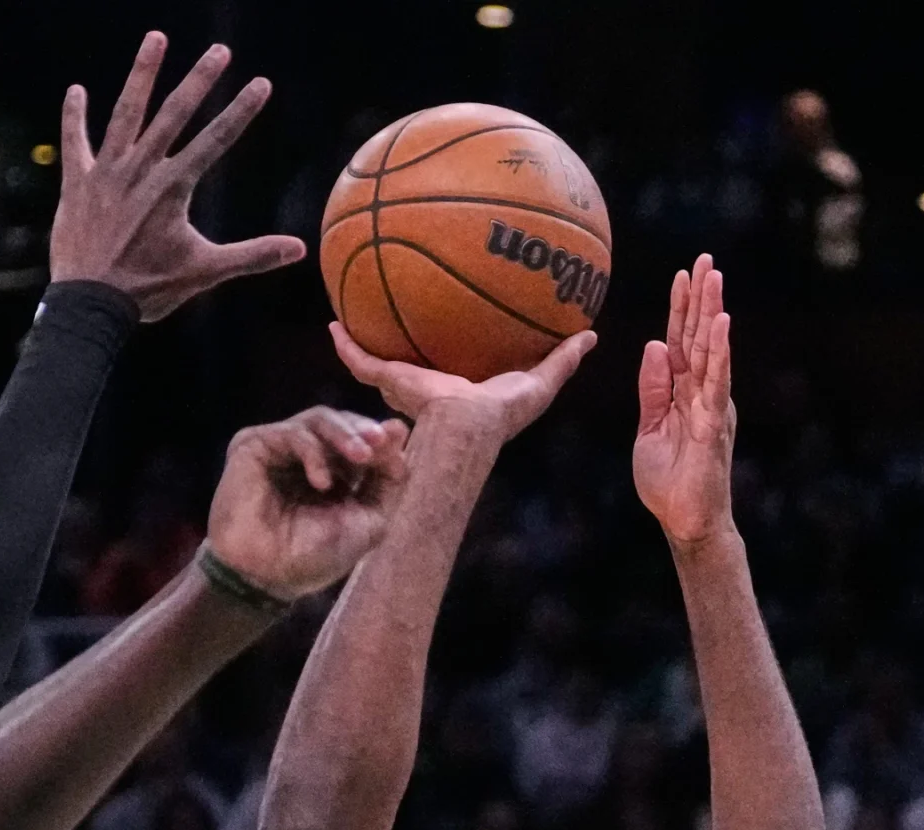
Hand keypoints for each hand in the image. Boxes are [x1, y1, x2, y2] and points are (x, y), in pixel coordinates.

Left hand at [50, 33, 302, 320]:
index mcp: (172, 188)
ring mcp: (106, 172)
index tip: (260, 82)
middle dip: (200, 80)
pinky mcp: (77, 182)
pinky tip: (75, 90)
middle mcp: (140, 170)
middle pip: (174, 114)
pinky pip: (74, 141)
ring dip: (142, 74)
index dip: (241, 110)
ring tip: (157, 38)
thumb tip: (299, 249)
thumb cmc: (148, 290)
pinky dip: (74, 116)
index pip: (215, 140)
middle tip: (220, 50)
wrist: (90, 304)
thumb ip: (252, 256)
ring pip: (127, 112)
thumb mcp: (205, 272)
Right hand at [208, 409, 410, 599]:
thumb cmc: (316, 556)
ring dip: (345, 434)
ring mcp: (280, 448)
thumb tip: (399, 430)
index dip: (381, 437)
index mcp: (336, 472)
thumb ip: (388, 480)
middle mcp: (308, 456)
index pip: (362, 439)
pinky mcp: (254, 446)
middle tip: (379, 441)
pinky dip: (313, 453)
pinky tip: (322, 482)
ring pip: (318, 420)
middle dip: (364, 430)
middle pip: (342, 422)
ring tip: (361, 456)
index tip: (396, 435)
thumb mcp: (369, 521)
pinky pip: (291, 434)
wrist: (269, 575)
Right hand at [329, 322, 594, 440]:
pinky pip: (360, 360)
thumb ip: (562, 360)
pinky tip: (333, 324)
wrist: (466, 425)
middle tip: (395, 310)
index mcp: (460, 387)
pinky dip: (346, 344)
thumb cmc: (502, 414)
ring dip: (363, 341)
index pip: (452, 363)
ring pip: (377, 361)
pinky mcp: (388, 381)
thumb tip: (590, 335)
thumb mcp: (540, 383)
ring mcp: (404, 385)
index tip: (449, 321)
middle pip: (410, 361)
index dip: (450, 345)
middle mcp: (428, 385)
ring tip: (350, 314)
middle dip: (401, 339)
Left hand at [632, 253, 736, 546]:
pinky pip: (717, 383)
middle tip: (706, 258)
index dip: (681, 308)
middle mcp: (701, 393)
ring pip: (711, 352)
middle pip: (700, 337)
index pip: (681, 342)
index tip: (683, 274)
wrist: (685, 520)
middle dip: (702, 297)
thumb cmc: (669, 480)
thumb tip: (653, 344)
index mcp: (683, 392)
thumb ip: (652, 388)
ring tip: (715, 278)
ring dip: (712, 313)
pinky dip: (720, 353)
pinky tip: (722, 326)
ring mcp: (711, 406)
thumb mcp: (649, 426)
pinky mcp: (714, 424)